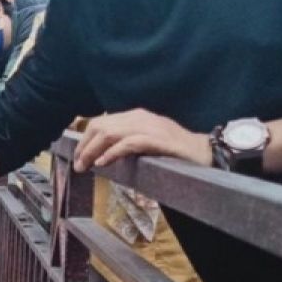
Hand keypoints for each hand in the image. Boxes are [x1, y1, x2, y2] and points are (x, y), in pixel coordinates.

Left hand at [73, 109, 211, 172]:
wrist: (203, 151)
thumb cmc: (173, 150)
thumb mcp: (144, 142)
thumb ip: (125, 142)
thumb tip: (99, 154)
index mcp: (134, 116)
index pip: (100, 123)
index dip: (85, 140)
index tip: (78, 157)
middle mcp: (139, 117)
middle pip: (100, 126)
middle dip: (85, 146)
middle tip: (78, 165)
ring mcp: (148, 126)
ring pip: (110, 133)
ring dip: (93, 150)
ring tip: (85, 165)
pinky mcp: (157, 139)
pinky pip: (128, 143)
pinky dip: (112, 153)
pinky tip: (102, 163)